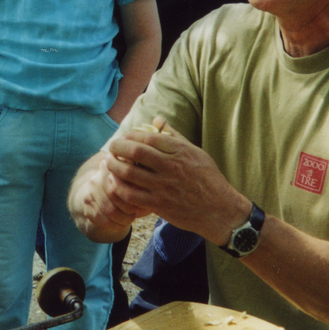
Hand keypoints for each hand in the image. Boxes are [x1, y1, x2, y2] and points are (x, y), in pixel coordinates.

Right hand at [70, 152, 147, 240]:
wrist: (101, 193)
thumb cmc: (129, 186)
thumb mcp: (139, 179)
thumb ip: (145, 181)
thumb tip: (152, 192)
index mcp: (117, 162)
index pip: (128, 177)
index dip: (138, 191)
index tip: (146, 197)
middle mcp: (101, 172)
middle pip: (117, 194)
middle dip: (131, 206)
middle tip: (138, 210)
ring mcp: (92, 187)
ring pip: (110, 210)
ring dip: (124, 218)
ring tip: (131, 218)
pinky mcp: (87, 202)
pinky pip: (102, 219)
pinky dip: (115, 225)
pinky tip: (122, 223)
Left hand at [103, 122, 247, 242]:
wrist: (219, 210)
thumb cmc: (208, 179)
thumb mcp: (196, 153)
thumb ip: (174, 136)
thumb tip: (157, 119)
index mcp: (180, 151)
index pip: (148, 137)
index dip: (131, 135)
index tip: (124, 137)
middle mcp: (171, 167)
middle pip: (135, 151)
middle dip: (118, 147)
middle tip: (112, 147)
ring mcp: (164, 187)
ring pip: (129, 172)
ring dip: (114, 166)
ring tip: (109, 163)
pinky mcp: (159, 205)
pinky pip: (131, 195)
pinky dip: (119, 187)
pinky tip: (114, 182)